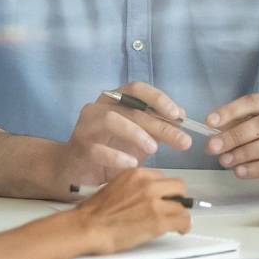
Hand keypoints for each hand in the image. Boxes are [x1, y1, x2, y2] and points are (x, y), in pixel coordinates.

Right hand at [56, 82, 193, 187]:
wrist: (75, 169)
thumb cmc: (110, 148)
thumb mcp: (139, 135)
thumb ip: (157, 125)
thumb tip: (182, 118)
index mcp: (114, 99)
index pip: (137, 89)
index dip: (158, 99)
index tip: (178, 114)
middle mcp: (99, 107)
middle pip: (132, 110)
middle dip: (160, 125)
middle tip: (182, 141)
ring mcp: (87, 126)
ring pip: (112, 120)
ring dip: (136, 133)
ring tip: (154, 149)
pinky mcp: (80, 147)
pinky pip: (99, 149)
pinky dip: (118, 156)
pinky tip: (132, 165)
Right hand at [73, 168, 191, 253]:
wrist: (87, 228)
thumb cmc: (95, 213)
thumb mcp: (117, 187)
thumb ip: (135, 187)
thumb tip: (148, 196)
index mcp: (137, 173)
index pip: (163, 178)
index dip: (165, 191)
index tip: (164, 200)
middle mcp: (148, 184)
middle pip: (178, 187)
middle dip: (177, 199)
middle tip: (173, 210)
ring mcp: (154, 202)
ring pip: (182, 205)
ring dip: (180, 215)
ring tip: (175, 224)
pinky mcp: (158, 220)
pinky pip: (183, 220)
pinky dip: (183, 227)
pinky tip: (179, 231)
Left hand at [205, 93, 258, 192]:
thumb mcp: (257, 127)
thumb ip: (237, 125)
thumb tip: (214, 132)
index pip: (254, 101)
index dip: (231, 111)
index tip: (210, 122)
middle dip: (234, 135)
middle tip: (213, 147)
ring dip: (243, 153)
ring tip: (224, 161)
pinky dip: (255, 168)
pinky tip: (240, 172)